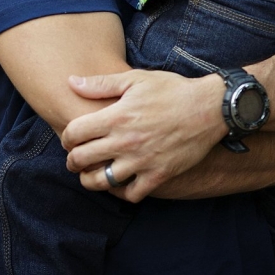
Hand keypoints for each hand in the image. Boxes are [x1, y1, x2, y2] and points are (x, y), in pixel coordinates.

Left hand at [61, 69, 226, 202]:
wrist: (209, 108)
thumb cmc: (172, 90)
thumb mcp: (136, 79)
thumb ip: (101, 83)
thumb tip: (71, 82)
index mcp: (117, 116)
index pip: (74, 133)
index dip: (65, 136)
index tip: (69, 138)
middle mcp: (125, 141)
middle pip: (81, 159)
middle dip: (72, 160)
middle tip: (74, 159)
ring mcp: (142, 161)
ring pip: (101, 182)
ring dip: (90, 180)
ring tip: (90, 175)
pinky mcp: (158, 175)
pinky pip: (131, 194)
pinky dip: (120, 192)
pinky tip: (119, 183)